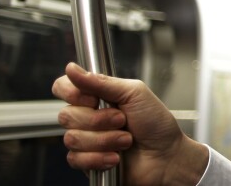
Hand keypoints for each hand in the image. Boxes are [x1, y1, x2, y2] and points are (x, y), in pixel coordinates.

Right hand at [52, 62, 208, 184]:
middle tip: (122, 120)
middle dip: (99, 120)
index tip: (93, 99)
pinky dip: (99, 157)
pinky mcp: (86, 161)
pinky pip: (76, 159)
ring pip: (72, 138)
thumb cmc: (156, 123)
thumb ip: (101, 82)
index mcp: (97, 95)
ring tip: (126, 140)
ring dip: (104, 140)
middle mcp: (88, 116)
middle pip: (66, 115)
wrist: (166, 155)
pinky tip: (116, 157)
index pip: (63, 87)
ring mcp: (86, 139)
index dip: (72, 93)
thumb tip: (72, 69)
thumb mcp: (134, 93)